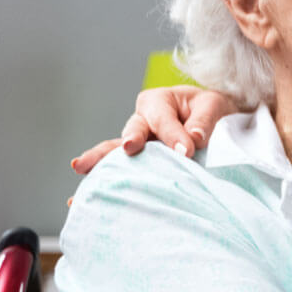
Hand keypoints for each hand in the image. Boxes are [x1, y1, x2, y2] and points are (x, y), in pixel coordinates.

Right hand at [70, 86, 234, 173]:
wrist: (212, 123)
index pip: (162, 118)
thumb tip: (194, 138)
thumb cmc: (208, 111)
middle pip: (132, 129)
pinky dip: (100, 177)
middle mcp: (142, 120)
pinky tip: (79, 190)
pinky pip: (117, 168)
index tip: (187, 151)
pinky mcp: (137, 162)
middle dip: (131, 139)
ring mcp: (136, 142)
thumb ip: (204, 120)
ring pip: (116, 149)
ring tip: (81, 166)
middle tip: (130, 148)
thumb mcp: (213, 106)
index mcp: (158, 101)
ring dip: (101, 158)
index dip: (173, 134)